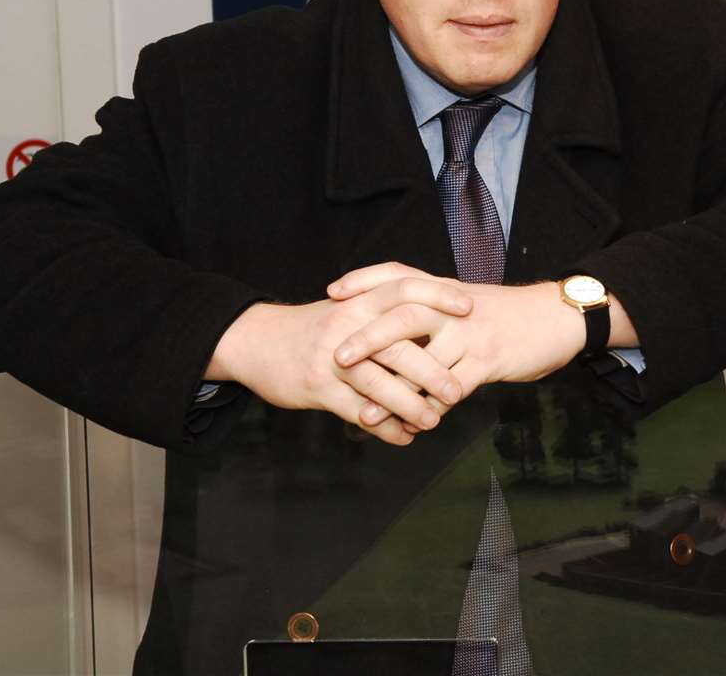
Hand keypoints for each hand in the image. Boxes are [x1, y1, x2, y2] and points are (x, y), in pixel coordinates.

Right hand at [206, 277, 471, 445]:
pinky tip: (403, 437)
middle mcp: (347, 325)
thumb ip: (387, 310)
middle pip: (398, 347)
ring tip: (433, 421)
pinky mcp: (316, 387)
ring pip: (378, 385)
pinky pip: (357, 411)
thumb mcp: (349, 306)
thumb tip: (440, 315)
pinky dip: (383, 427)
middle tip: (458, 390)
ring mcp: (331, 358)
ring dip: (410, 407)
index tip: (469, 307)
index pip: (405, 288)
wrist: (256, 341)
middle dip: (432, 372)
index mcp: (360, 300)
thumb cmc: (316, 326)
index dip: (438, 295)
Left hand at [328, 262, 588, 423]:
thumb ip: (436, 306)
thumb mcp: (470, 300)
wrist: (558, 318)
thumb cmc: (510, 313)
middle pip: (403, 316)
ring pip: (424, 362)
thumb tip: (397, 320)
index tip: (333, 291)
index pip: (399, 274)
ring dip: (392, 391)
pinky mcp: (489, 360)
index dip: (365, 280)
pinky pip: (452, 388)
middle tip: (338, 359)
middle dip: (367, 338)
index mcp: (446, 290)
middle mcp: (455, 308)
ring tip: (366, 413)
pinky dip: (430, 409)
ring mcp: (471, 334)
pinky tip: (415, 423)